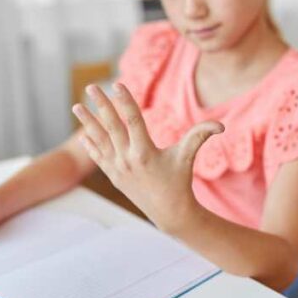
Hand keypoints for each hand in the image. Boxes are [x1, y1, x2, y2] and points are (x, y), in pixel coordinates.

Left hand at [72, 82, 222, 234]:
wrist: (169, 213)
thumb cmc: (180, 181)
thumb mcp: (188, 157)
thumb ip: (201, 137)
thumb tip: (221, 126)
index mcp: (145, 152)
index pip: (132, 120)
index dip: (125, 101)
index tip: (117, 84)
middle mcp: (128, 159)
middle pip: (111, 126)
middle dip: (100, 105)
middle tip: (91, 87)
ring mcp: (118, 168)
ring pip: (100, 140)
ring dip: (88, 122)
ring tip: (76, 106)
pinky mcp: (114, 176)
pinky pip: (99, 156)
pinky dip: (90, 144)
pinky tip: (83, 133)